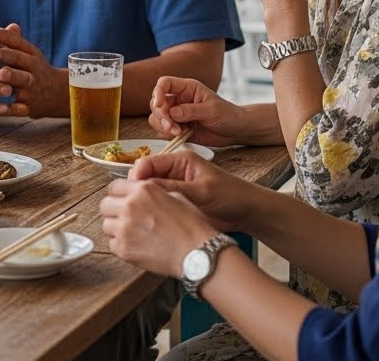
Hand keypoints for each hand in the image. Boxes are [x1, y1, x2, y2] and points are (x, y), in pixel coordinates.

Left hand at [0, 24, 68, 117]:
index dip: (6, 37)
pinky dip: (10, 106)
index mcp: (32, 55)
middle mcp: (34, 69)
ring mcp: (33, 88)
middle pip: (20, 60)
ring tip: (1, 74)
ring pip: (22, 81)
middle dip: (7, 56)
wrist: (57, 94)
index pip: (19, 43)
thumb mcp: (30, 55)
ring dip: (12, 77)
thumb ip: (16, 41)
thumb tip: (9, 25)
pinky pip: (19, 106)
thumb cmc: (36, 70)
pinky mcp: (30, 106)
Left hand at [100, 176, 219, 276]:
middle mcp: (129, 206)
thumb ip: (154, 191)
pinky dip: (120, 245)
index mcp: (142, 190)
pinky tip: (135, 245)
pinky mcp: (123, 248)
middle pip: (105, 205)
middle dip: (113, 210)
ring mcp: (124, 228)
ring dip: (116, 228)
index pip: (113, 187)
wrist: (197, 253)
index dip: (118, 194)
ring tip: (132, 233)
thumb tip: (142, 193)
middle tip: (124, 218)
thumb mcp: (176, 197)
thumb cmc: (192, 226)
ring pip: (106, 225)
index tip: (122, 200)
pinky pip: (111, 243)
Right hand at [124, 151, 259, 231]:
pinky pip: (156, 202)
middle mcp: (173, 170)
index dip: (136, 175)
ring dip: (142, 199)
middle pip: (144, 175)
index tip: (131, 191)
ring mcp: (173, 186)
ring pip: (148, 190)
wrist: (246, 212)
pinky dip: (150, 208)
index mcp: (179, 159)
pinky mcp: (176, 200)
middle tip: (131, 204)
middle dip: (135, 188)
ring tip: (136, 213)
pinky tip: (147, 218)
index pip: (148, 162)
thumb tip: (144, 187)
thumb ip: (173, 187)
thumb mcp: (201, 190)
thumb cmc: (230, 195)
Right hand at [148, 76, 243, 146]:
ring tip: (180, 133)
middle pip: (156, 103)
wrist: (235, 131)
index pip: (165, 83)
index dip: (158, 92)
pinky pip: (162, 130)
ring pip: (156, 118)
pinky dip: (168, 134)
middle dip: (161, 116)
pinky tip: (183, 135)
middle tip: (172, 127)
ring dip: (164, 127)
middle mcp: (179, 99)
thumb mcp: (211, 110)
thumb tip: (171, 113)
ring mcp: (177, 114)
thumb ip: (191, 110)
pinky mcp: (177, 127)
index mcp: (187, 88)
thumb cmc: (227, 115)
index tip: (160, 105)